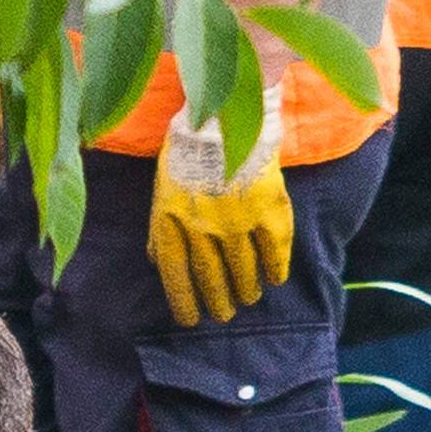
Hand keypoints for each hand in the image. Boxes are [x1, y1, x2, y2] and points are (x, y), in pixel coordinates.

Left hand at [148, 86, 292, 328]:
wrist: (224, 110)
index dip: (183, 302)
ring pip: (243, 267)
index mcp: (171, 221)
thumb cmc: (186, 147)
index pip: (176, 275)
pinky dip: (275, 266)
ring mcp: (236, 219)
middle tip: (223, 315)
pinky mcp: (267, 206)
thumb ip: (158, 226)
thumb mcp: (161, 187)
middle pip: (211, 277)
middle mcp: (202, 227)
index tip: (190, 320)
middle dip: (217, 301)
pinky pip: (274, 247)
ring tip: (247, 299)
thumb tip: (155, 260)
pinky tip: (276, 279)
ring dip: (246, 288)